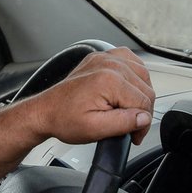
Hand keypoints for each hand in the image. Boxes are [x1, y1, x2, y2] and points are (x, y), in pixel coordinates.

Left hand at [31, 48, 154, 145]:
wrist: (45, 111)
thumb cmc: (64, 119)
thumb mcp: (95, 129)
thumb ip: (124, 123)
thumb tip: (144, 118)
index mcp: (109, 80)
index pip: (144, 102)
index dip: (142, 124)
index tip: (135, 135)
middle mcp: (109, 64)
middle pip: (146, 88)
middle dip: (142, 110)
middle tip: (131, 126)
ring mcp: (105, 58)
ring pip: (142, 74)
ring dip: (140, 93)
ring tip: (128, 109)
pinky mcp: (101, 58)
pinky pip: (130, 61)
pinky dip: (134, 74)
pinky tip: (128, 87)